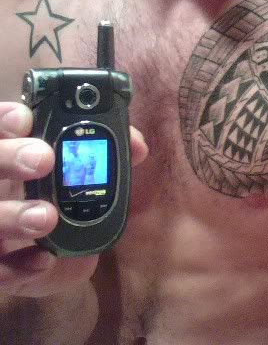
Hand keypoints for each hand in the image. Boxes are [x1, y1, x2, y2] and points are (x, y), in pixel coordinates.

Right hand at [0, 102, 147, 297]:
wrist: (34, 256)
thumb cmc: (53, 202)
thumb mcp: (77, 177)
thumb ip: (104, 155)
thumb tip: (138, 148)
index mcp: (9, 157)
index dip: (6, 120)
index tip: (26, 117)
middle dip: (9, 157)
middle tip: (42, 159)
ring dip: (13, 216)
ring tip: (46, 217)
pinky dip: (16, 266)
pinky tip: (42, 260)